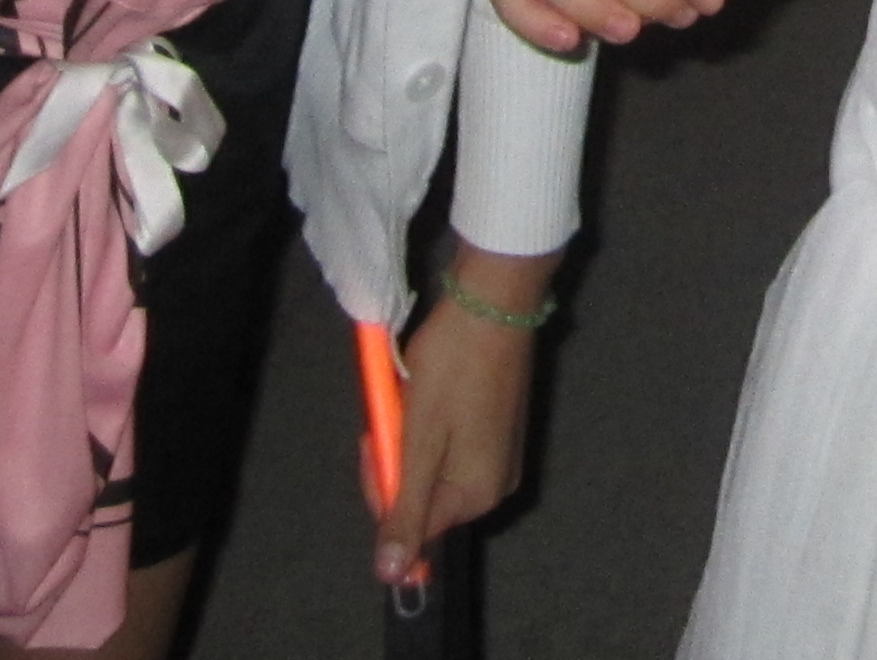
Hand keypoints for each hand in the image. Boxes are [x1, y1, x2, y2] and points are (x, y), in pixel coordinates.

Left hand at [377, 245, 551, 581]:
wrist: (493, 301)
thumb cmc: (452, 369)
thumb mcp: (419, 441)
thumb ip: (405, 510)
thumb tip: (392, 576)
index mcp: (476, 496)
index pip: (411, 527)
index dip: (382, 485)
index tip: (374, 439)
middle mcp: (496, 485)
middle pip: (424, 498)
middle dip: (397, 459)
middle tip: (391, 410)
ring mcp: (502, 456)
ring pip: (433, 467)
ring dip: (411, 438)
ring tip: (410, 394)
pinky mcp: (502, 428)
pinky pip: (452, 445)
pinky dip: (430, 424)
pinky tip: (428, 390)